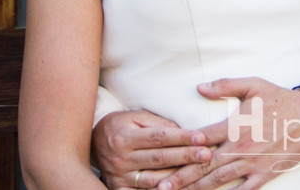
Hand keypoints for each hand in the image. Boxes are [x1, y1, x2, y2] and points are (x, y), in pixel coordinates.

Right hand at [92, 110, 210, 188]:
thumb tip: (183, 132)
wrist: (92, 141)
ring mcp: (119, 177)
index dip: (181, 138)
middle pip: (159, 159)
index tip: (201, 137)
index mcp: (125, 137)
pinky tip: (177, 188)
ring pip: (153, 179)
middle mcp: (121, 159)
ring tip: (198, 172)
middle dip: (185, 156)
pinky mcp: (119, 189)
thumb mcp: (135, 117)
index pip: (159, 137)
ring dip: (178, 177)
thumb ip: (158, 124)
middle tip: (207, 155)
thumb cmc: (120, 126)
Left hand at [159, 78, 299, 189]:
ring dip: (195, 188)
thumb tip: (200, 87)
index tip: (162, 156)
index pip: (200, 139)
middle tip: (160, 186)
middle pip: (203, 165)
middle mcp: (240, 148)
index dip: (180, 148)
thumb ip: (225, 85)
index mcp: (234, 126)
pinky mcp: (263, 175)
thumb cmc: (279, 100)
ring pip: (217, 181)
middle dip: (180, 177)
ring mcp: (251, 164)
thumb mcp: (253, 85)